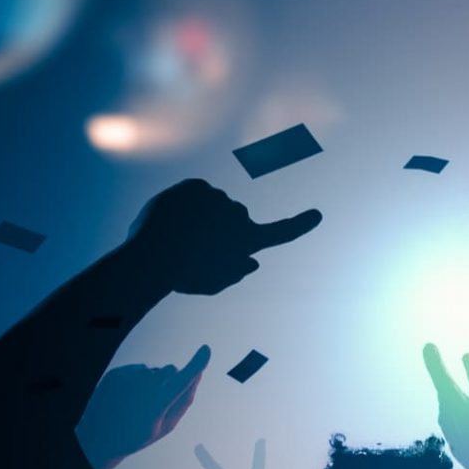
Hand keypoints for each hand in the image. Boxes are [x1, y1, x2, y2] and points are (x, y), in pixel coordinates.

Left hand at [77, 346, 207, 468]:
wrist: (97, 437)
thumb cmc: (138, 435)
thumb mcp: (166, 425)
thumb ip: (184, 400)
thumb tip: (198, 375)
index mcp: (154, 406)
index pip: (181, 380)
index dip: (196, 365)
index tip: (206, 350)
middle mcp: (138, 389)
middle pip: (170, 370)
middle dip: (172, 380)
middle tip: (159, 401)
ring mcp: (125, 379)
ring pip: (155, 370)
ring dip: (154, 382)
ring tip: (138, 402)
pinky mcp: (116, 373)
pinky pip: (139, 369)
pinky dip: (138, 380)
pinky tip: (127, 397)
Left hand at [122, 179, 320, 295]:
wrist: (152, 255)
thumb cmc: (182, 276)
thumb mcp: (212, 283)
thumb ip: (235, 273)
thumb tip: (252, 261)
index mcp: (248, 241)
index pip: (281, 232)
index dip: (300, 225)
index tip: (317, 215)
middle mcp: (240, 216)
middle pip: (233, 219)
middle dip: (217, 228)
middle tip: (190, 247)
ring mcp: (219, 197)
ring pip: (210, 205)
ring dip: (197, 216)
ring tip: (173, 235)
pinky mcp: (197, 185)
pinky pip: (193, 192)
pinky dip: (183, 202)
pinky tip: (171, 218)